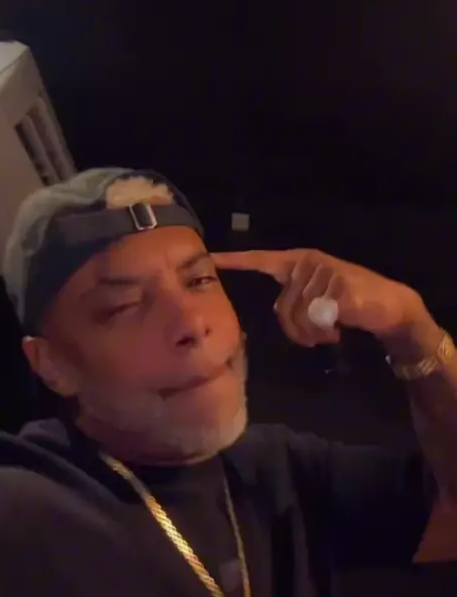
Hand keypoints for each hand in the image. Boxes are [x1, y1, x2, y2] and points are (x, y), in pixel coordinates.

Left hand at [213, 248, 425, 347]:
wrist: (387, 305)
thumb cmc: (349, 303)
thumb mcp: (316, 300)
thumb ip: (294, 301)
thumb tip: (279, 314)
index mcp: (298, 261)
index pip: (261, 259)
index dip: (235, 261)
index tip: (209, 258)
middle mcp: (307, 262)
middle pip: (280, 307)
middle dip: (295, 331)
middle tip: (316, 337)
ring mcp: (323, 271)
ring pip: (297, 316)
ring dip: (311, 335)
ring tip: (328, 333)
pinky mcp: (337, 286)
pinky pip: (315, 319)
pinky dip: (324, 332)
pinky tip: (337, 330)